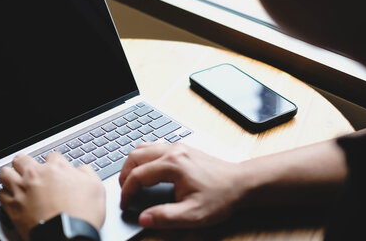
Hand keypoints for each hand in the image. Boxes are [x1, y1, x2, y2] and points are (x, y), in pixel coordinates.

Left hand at [0, 152, 105, 240]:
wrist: (67, 237)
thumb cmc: (82, 215)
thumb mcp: (96, 188)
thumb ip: (87, 173)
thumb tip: (81, 169)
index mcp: (56, 168)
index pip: (52, 156)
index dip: (54, 163)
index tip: (55, 170)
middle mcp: (36, 176)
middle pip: (22, 159)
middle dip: (25, 163)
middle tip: (30, 170)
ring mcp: (22, 190)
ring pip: (5, 173)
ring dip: (10, 175)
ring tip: (15, 180)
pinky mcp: (12, 207)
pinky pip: (1, 194)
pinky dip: (5, 194)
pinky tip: (12, 197)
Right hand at [119, 142, 242, 228]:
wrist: (240, 183)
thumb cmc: (220, 198)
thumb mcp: (194, 214)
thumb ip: (166, 217)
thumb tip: (143, 218)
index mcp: (172, 165)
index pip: (138, 175)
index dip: (127, 192)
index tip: (125, 204)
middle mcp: (172, 151)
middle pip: (135, 156)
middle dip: (125, 175)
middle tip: (125, 192)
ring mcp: (177, 146)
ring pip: (142, 148)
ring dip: (132, 164)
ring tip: (131, 181)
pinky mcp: (181, 148)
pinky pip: (153, 146)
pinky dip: (143, 157)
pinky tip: (146, 170)